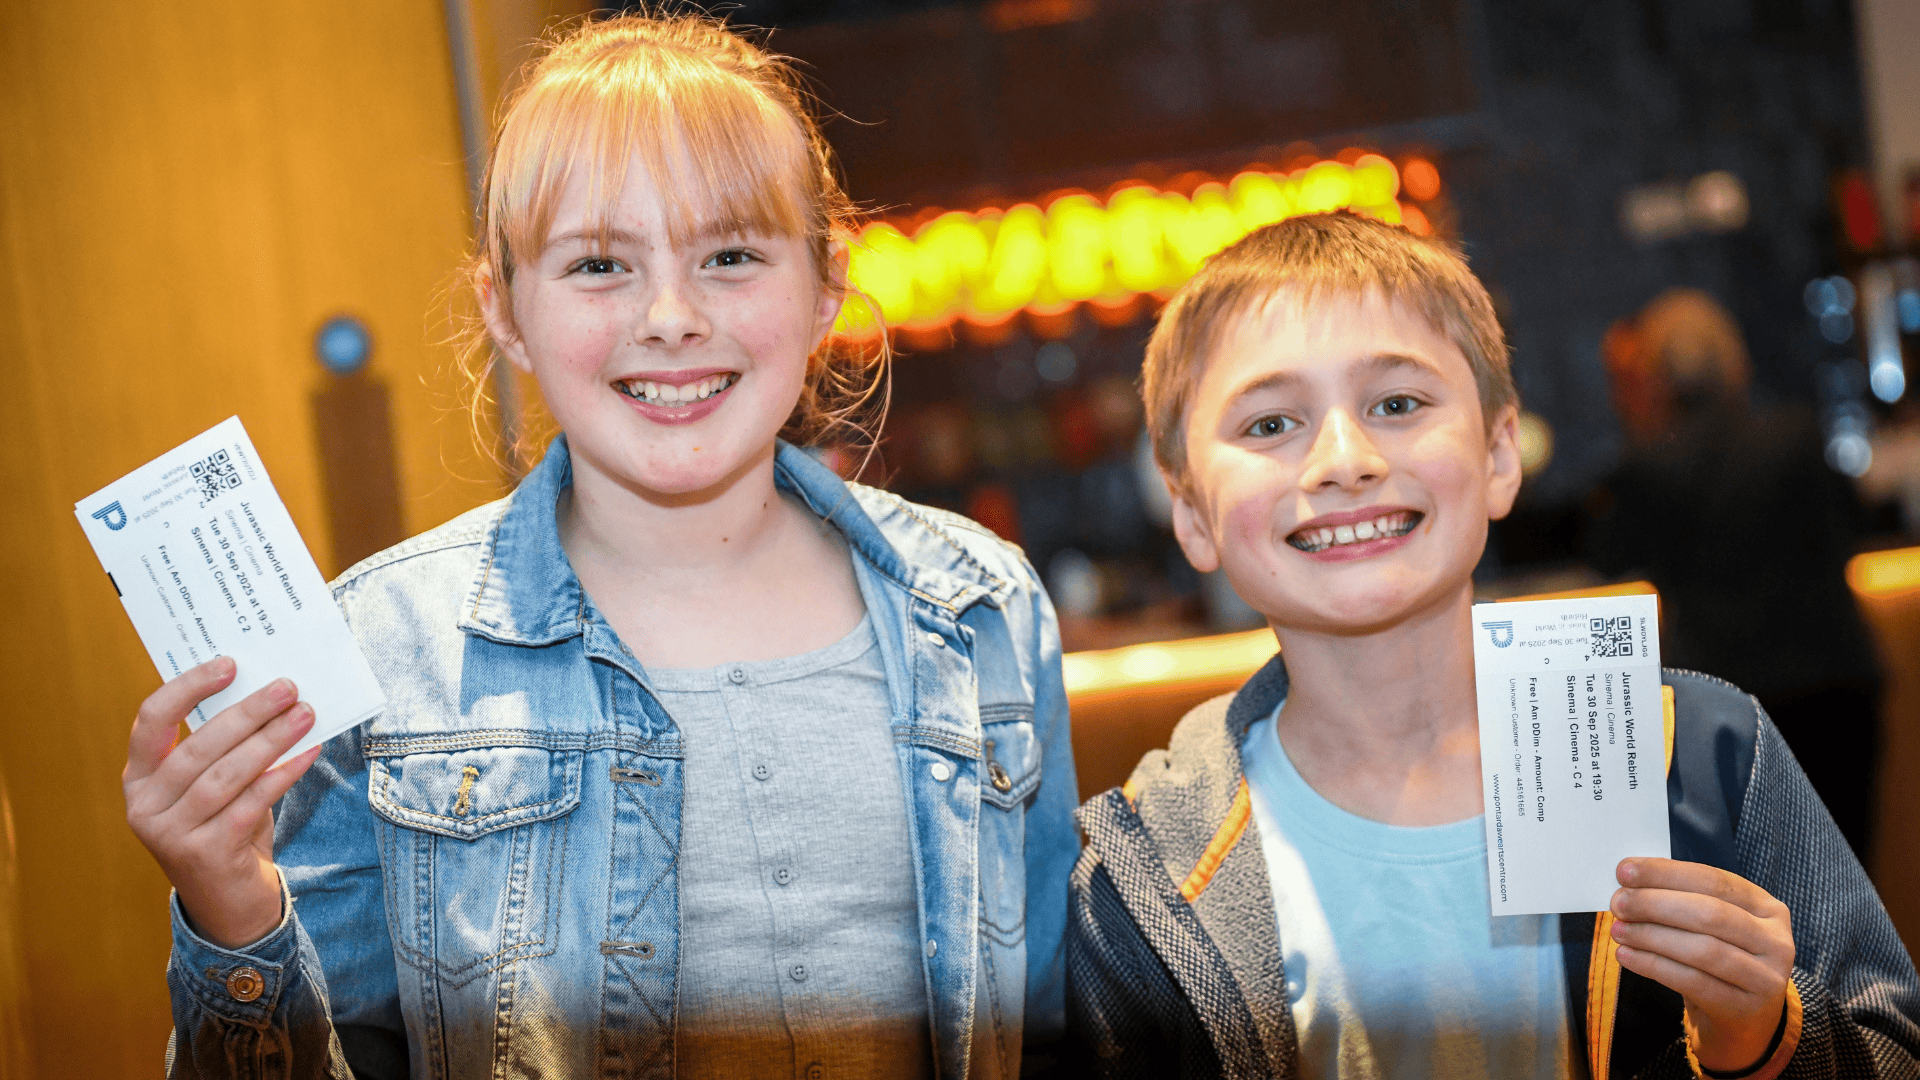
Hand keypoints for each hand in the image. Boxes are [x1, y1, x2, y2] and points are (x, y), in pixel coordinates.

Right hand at [123, 658, 320, 949]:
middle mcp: (145, 807)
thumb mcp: (214, 789)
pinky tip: (308, 752)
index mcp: (139, 780)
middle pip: (198, 746)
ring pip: (225, 775)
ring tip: (305, 714)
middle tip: (287, 687)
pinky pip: (251, 803)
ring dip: (271, 739)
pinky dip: (282, 774)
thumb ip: (225, 750)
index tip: (228, 664)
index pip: (150, 722)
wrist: (230, 907)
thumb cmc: (226, 830)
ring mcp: (170, 834)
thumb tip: (271, 696)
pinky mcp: (205, 854)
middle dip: (247, 712)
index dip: (187, 688)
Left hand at [1611, 857, 1794, 1072]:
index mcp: (1767, 907)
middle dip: (1656, 904)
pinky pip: (1693, 982)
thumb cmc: (1720, 956)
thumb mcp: (1715, 924)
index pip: (1715, 881)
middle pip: (1710, 914)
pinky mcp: (1745, 1007)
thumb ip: (1682, 898)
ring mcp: (1766, 977)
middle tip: (1618, 903)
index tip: (1624, 870)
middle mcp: (1775, 940)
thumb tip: (1629, 882)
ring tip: (1618, 930)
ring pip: (1702, 950)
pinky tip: (1626, 955)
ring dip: (1652, 936)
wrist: (1744, 1016)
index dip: (1667, 873)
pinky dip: (1654, 966)